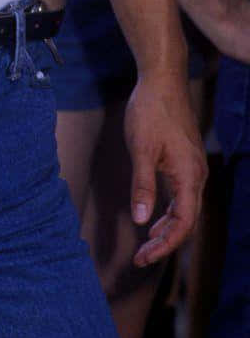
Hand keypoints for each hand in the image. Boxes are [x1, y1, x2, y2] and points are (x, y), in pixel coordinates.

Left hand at [124, 73, 206, 266]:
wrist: (163, 80)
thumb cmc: (150, 111)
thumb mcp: (140, 148)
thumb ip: (142, 185)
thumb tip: (141, 220)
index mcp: (189, 176)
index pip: (182, 224)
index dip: (164, 245)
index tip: (143, 258)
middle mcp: (197, 176)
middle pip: (187, 222)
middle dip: (165, 243)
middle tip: (141, 258)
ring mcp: (193, 168)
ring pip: (185, 210)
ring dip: (167, 229)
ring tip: (146, 244)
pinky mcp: (186, 161)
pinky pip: (182, 196)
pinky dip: (169, 212)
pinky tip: (153, 217)